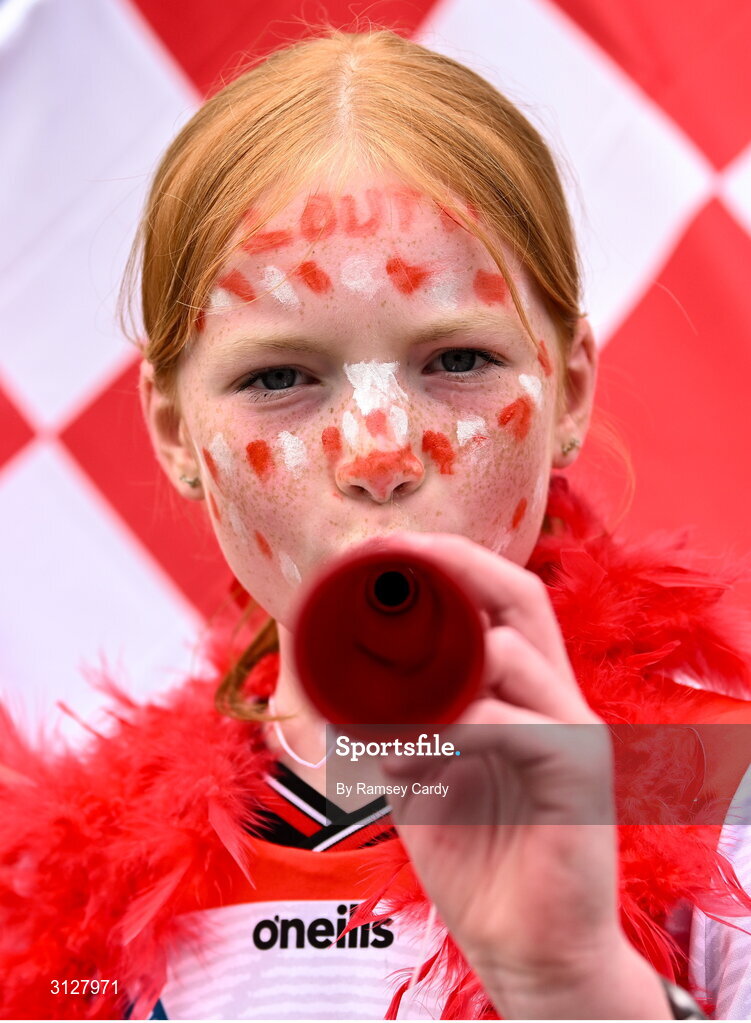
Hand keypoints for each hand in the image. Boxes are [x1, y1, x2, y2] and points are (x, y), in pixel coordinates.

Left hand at [372, 530, 670, 1018]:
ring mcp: (574, 732)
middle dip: (453, 566)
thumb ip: (386, 725)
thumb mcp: (417, 772)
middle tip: (389, 561)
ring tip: (384, 713)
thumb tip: (317, 687)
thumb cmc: (474, 851)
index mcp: (523, 688)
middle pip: (521, 597)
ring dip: (436, 669)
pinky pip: (520, 726)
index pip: (499, 597)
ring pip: (513, 655)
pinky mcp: (580, 777)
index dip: (448, 560)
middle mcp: (555, 696)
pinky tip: (416, 758)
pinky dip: (460, 726)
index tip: (384, 547)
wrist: (529, 948)